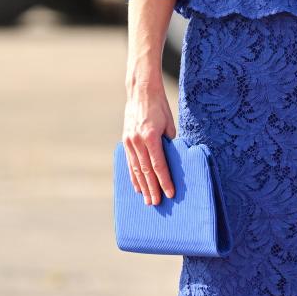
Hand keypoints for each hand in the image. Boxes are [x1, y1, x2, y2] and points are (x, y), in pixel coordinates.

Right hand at [123, 85, 175, 204]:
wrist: (141, 92)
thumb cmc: (160, 107)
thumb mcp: (169, 124)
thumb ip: (169, 143)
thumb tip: (171, 159)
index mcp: (151, 137)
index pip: (159, 165)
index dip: (165, 181)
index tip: (170, 193)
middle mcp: (137, 141)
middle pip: (146, 171)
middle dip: (152, 189)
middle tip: (156, 204)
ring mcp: (129, 141)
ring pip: (136, 169)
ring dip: (142, 186)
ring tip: (147, 200)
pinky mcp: (125, 141)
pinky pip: (129, 162)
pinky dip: (133, 176)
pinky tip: (137, 187)